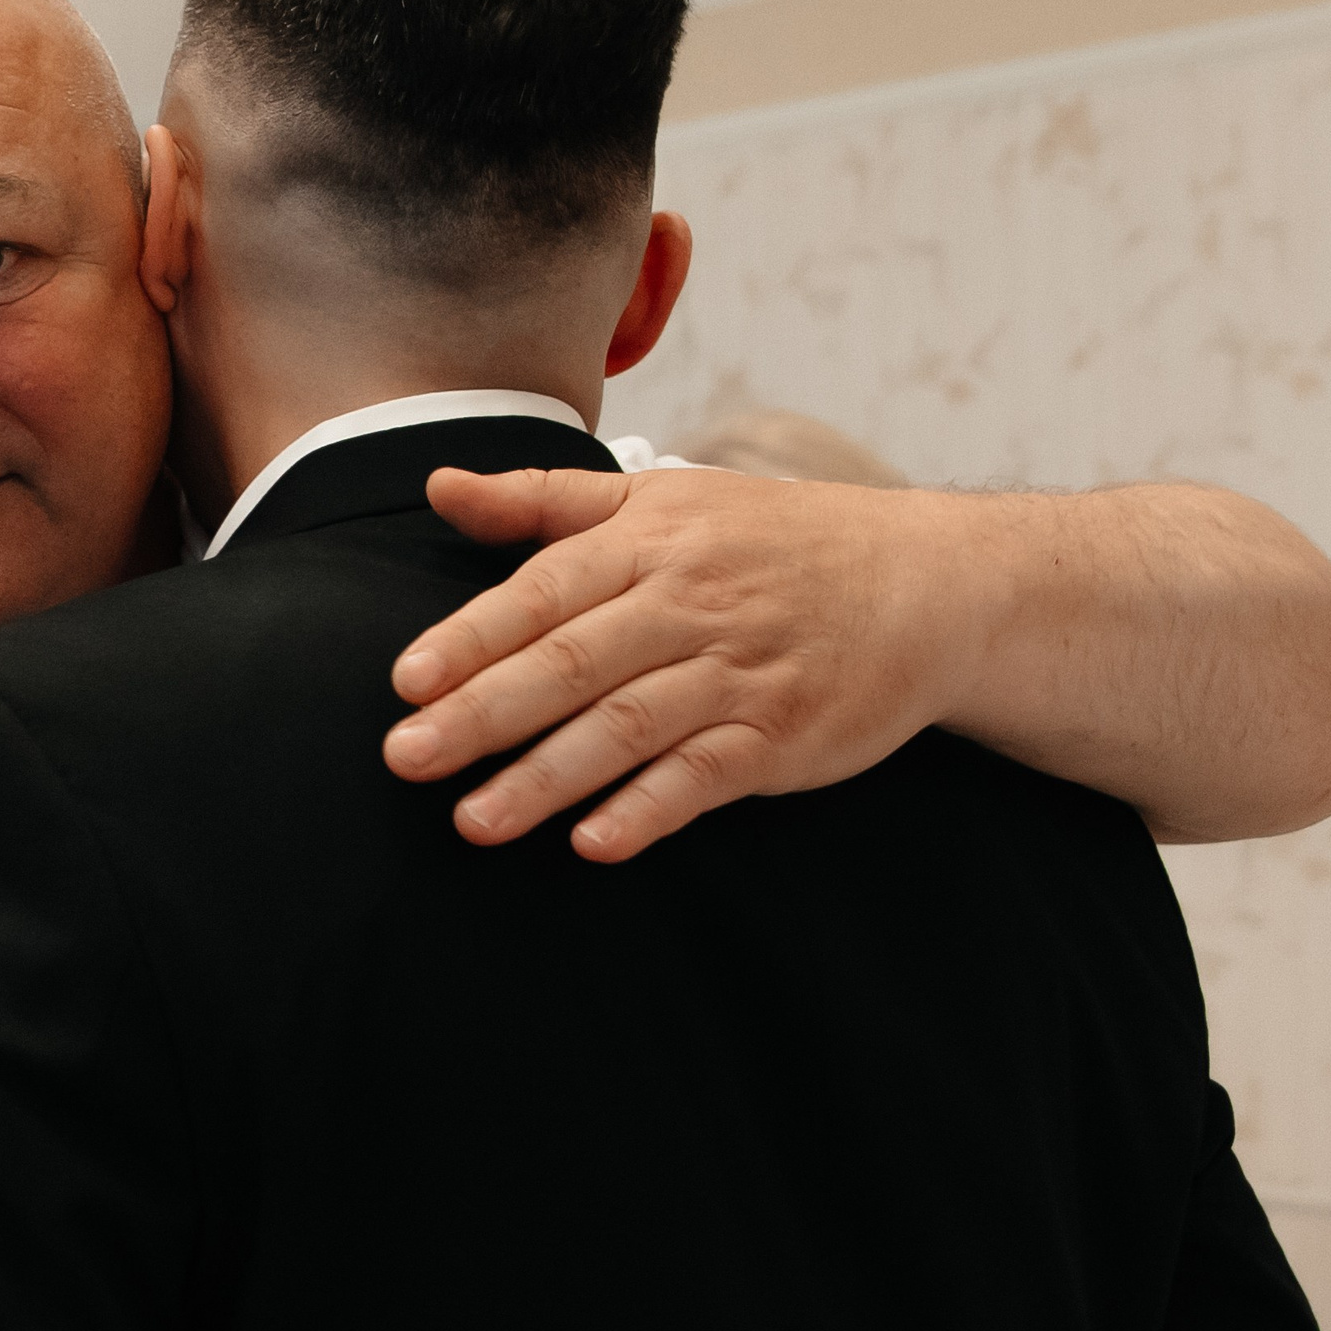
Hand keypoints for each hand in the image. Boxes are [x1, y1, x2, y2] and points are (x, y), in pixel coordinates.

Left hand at [384, 465, 964, 860]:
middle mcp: (690, 604)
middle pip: (574, 661)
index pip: (545, 591)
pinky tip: (595, 843)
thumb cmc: (772, 540)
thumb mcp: (663, 498)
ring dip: (549, 777)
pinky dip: (651, 809)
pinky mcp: (783, 736)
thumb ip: (544, 502)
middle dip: (485, 713)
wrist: (924, 580)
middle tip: (407, 758)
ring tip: (475, 821)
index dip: (473, 637)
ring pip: (630, 727)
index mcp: (650, 541)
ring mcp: (739, 674)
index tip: (407, 681)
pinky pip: (707, 777)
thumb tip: (438, 487)